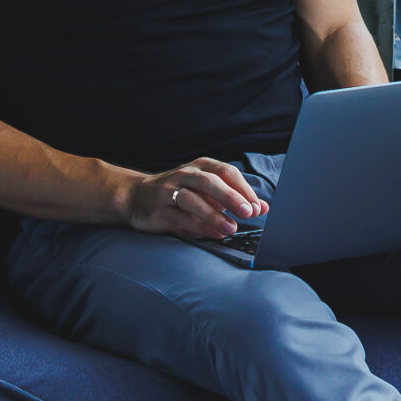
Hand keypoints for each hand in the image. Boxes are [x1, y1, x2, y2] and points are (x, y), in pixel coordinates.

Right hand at [125, 158, 268, 241]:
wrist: (138, 196)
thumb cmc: (181, 193)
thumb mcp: (208, 191)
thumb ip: (235, 198)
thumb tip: (262, 208)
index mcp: (201, 167)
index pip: (226, 172)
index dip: (243, 189)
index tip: (256, 206)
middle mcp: (185, 175)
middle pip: (210, 182)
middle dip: (231, 197)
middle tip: (248, 212)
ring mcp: (169, 191)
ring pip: (193, 200)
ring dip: (215, 215)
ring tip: (231, 228)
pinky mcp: (159, 210)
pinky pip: (181, 218)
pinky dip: (199, 227)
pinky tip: (214, 234)